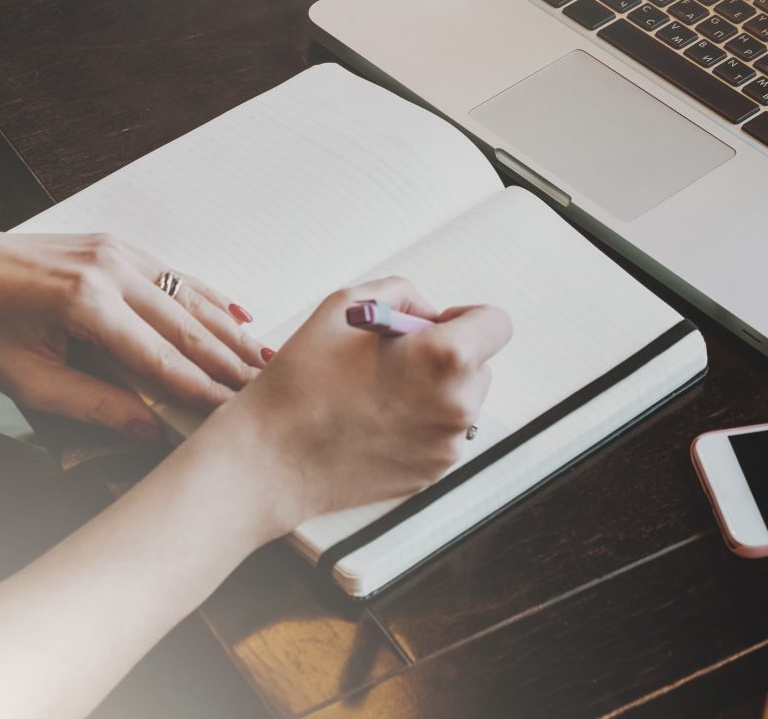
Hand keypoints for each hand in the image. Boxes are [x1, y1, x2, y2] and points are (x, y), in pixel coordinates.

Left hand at [0, 217, 265, 439]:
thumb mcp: (26, 381)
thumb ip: (91, 405)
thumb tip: (148, 431)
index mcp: (86, 304)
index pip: (160, 357)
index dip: (201, 389)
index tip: (233, 413)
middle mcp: (110, 269)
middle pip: (186, 324)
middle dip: (229, 361)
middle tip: (266, 390)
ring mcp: (117, 251)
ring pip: (190, 296)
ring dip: (229, 331)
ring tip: (264, 360)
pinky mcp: (118, 244)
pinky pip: (175, 275)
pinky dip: (210, 298)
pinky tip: (239, 317)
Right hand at [209, 275, 511, 534]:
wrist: (272, 459)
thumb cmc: (303, 378)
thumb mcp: (345, 304)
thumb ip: (402, 293)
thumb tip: (429, 314)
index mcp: (446, 357)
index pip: (496, 323)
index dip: (465, 317)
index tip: (433, 325)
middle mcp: (458, 405)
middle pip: (480, 364)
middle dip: (447, 355)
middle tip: (394, 359)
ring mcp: (448, 445)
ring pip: (461, 401)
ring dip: (435, 389)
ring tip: (378, 391)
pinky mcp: (433, 473)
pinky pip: (442, 433)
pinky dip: (421, 422)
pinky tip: (375, 420)